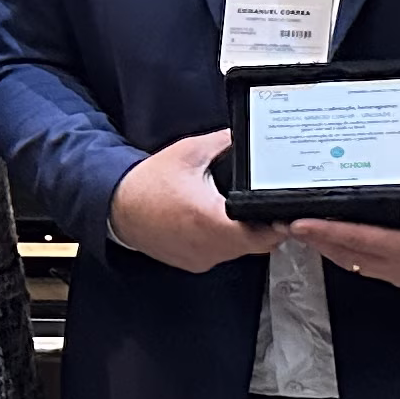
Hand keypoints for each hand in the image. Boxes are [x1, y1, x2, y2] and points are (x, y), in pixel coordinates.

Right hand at [107, 130, 279, 271]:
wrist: (117, 207)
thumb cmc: (148, 183)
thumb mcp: (189, 153)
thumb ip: (223, 142)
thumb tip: (244, 135)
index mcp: (212, 218)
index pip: (262, 233)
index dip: (278, 223)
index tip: (281, 209)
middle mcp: (208, 245)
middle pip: (257, 245)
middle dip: (266, 227)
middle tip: (266, 207)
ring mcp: (202, 258)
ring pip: (241, 252)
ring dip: (246, 236)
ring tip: (242, 212)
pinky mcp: (194, 263)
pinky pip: (222, 255)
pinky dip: (226, 242)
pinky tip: (219, 223)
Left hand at [287, 189, 399, 289]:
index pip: (359, 240)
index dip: (327, 231)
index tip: (300, 223)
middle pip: (346, 253)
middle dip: (314, 239)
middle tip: (283, 223)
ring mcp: (399, 271)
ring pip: (350, 260)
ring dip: (323, 246)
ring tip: (298, 230)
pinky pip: (361, 262)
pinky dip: (341, 250)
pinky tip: (329, 238)